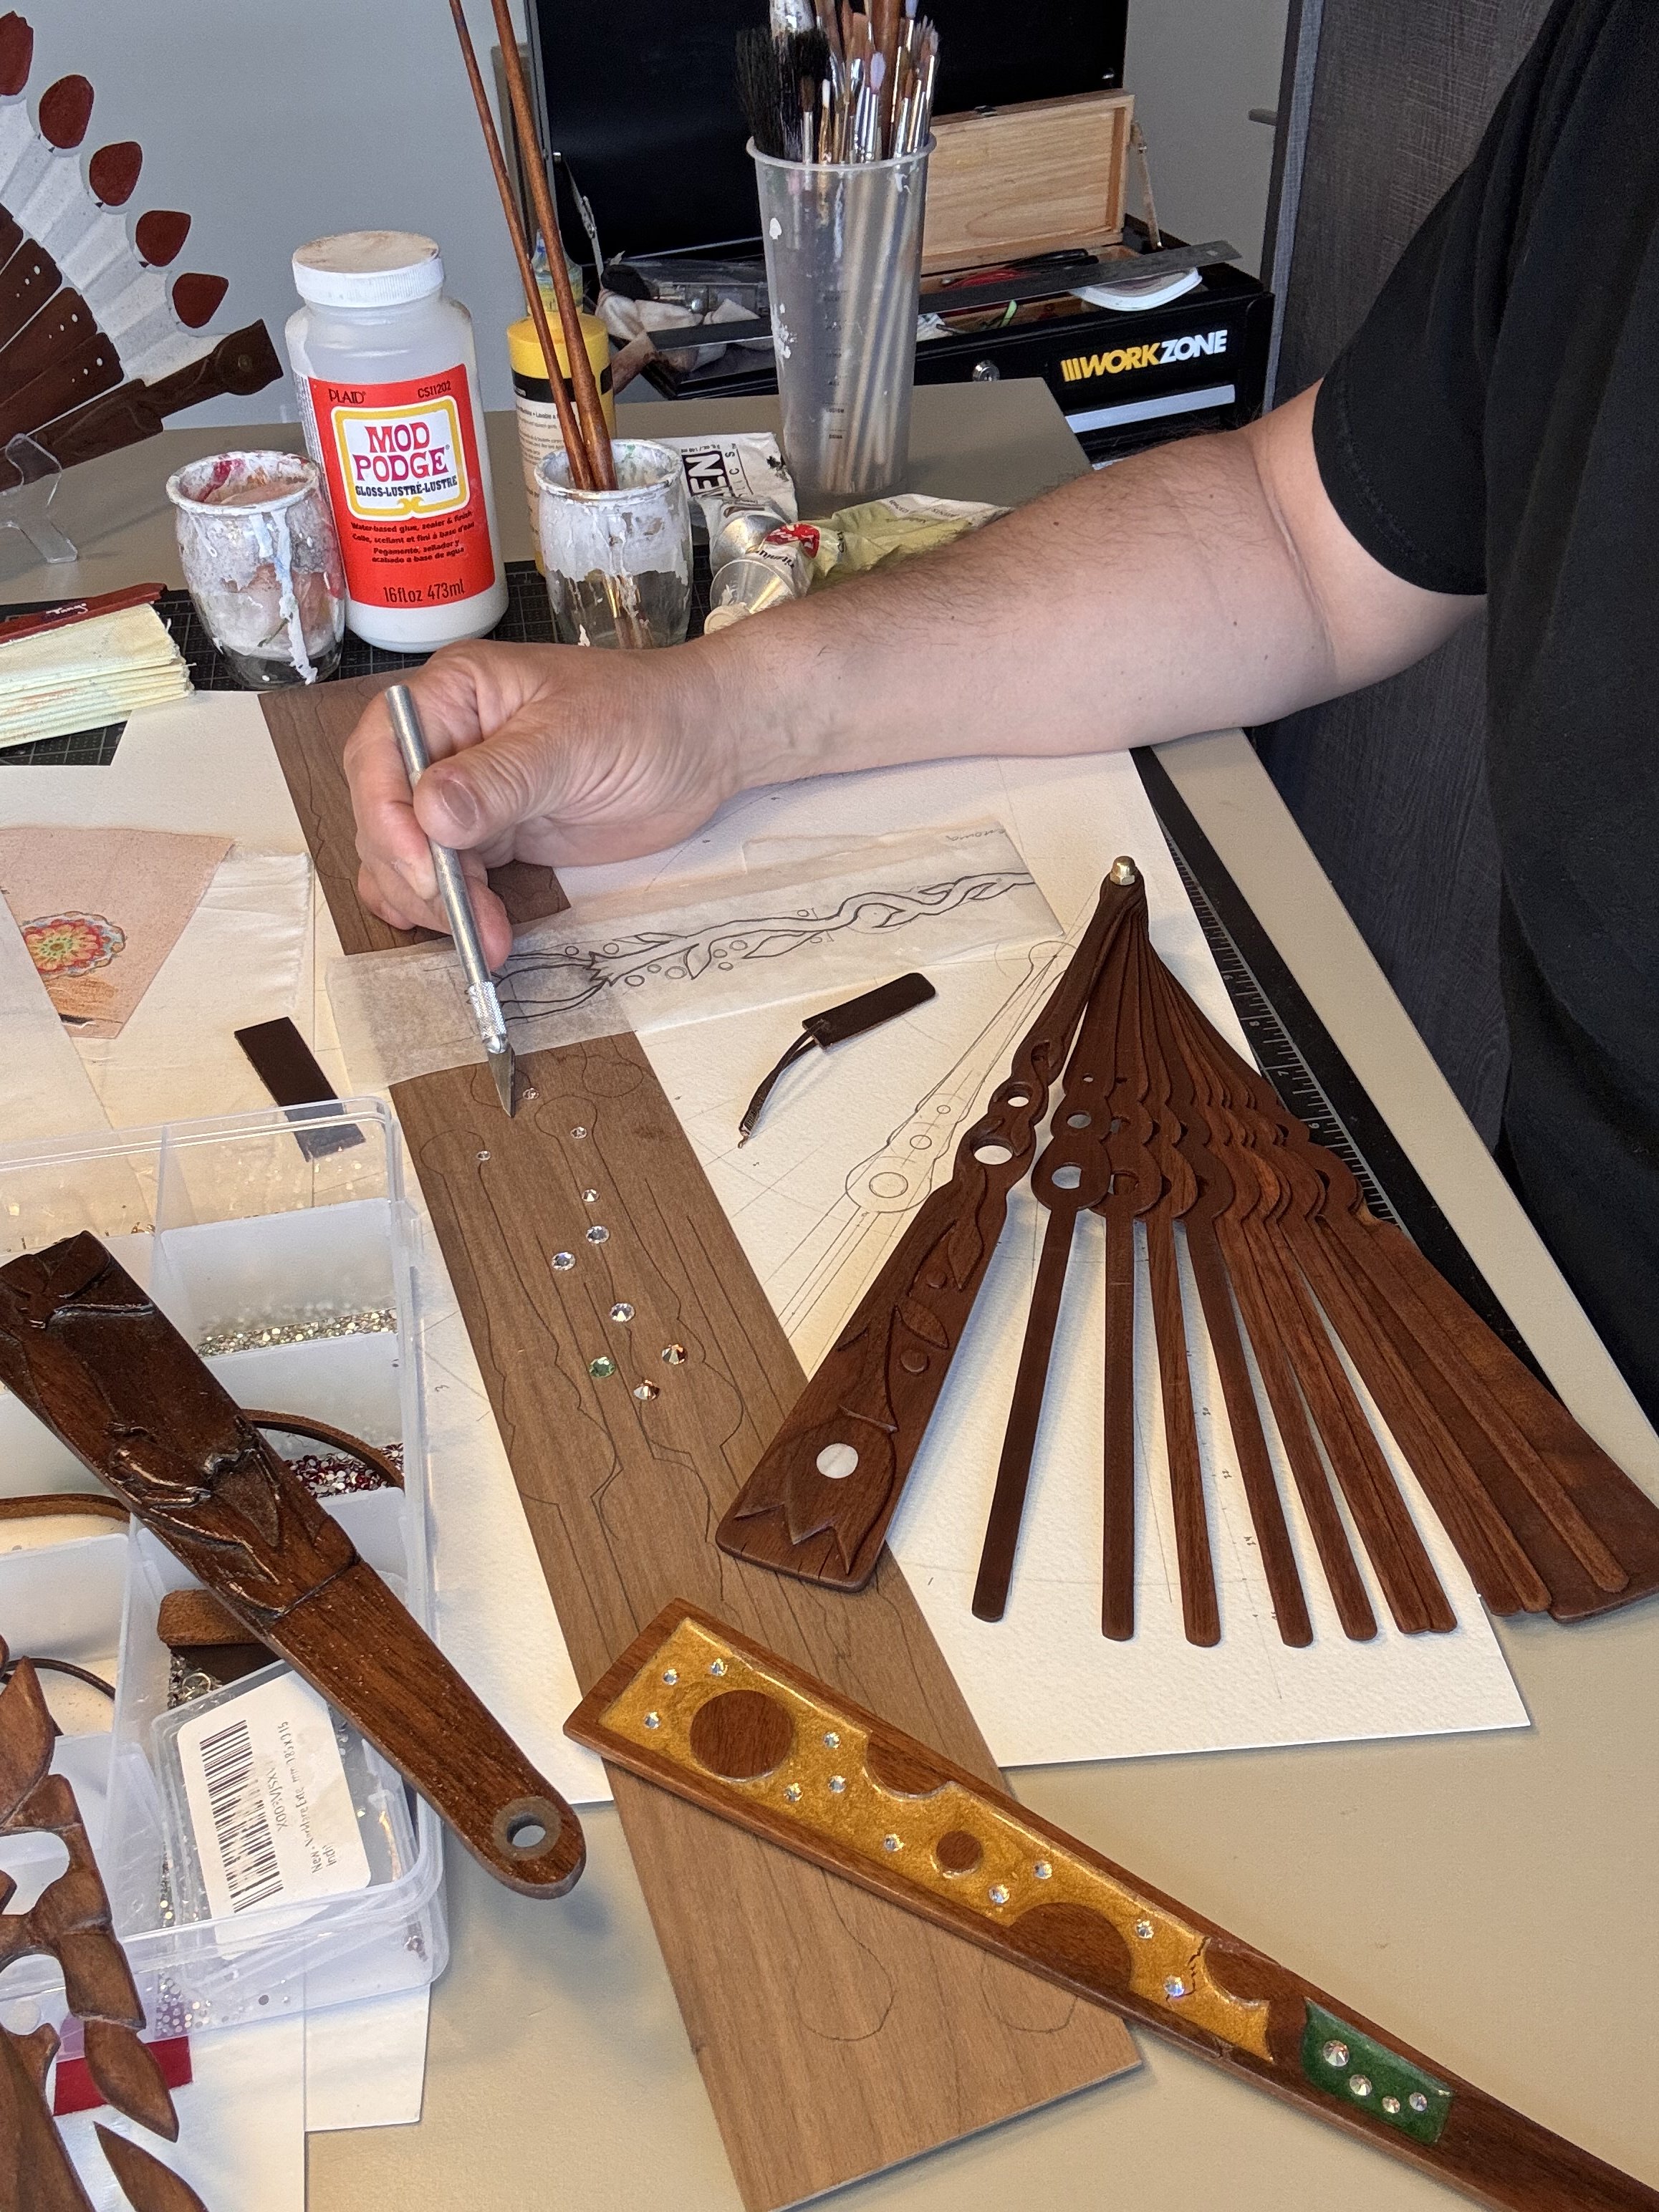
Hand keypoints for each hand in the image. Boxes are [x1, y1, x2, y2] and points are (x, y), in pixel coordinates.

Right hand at [343, 639, 737, 967]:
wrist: (703, 747)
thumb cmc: (646, 718)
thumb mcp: (574, 741)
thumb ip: (500, 779)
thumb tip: (430, 814)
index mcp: (452, 693)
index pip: (382, 754)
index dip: (389, 817)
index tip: (424, 869)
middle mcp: (445, 740)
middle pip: (386, 813)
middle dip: (413, 873)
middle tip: (464, 919)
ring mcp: (464, 792)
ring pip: (408, 854)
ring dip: (432, 904)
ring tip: (483, 940)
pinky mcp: (490, 835)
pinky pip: (444, 874)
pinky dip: (445, 908)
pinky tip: (464, 934)